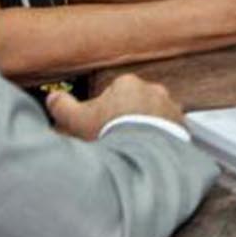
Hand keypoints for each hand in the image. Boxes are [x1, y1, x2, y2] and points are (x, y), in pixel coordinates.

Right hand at [47, 73, 183, 139]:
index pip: (113, 93)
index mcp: (128, 84)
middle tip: (117, 136)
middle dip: (127, 117)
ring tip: (133, 146)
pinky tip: (150, 151)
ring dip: (146, 127)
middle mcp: (153, 91)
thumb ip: (62, 106)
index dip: (104, 110)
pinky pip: (170, 130)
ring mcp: (170, 107)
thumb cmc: (111, 133)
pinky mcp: (182, 126)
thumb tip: (53, 98)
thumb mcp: (76, 119)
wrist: (142, 153)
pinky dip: (161, 138)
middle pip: (136, 103)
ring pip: (154, 115)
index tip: (100, 124)